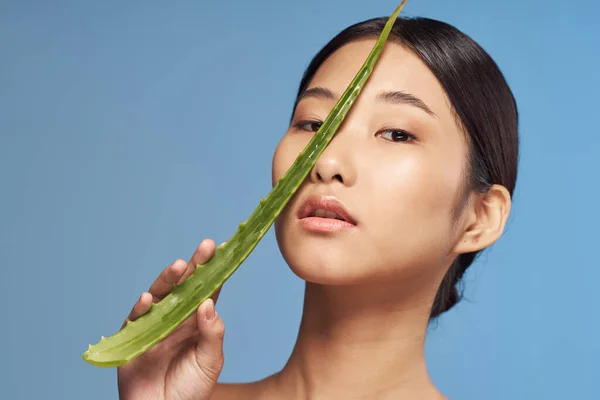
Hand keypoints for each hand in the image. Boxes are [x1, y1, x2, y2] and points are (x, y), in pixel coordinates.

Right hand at [117, 238, 225, 399]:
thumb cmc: (191, 389)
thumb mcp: (210, 361)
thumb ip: (212, 333)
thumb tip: (208, 303)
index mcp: (196, 321)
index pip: (207, 291)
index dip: (214, 271)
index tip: (224, 250)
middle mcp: (175, 318)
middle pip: (184, 287)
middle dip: (195, 266)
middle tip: (207, 246)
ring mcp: (153, 326)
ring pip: (160, 297)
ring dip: (168, 280)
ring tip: (179, 266)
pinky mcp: (133, 339)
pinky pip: (136, 320)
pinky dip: (141, 308)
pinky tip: (148, 298)